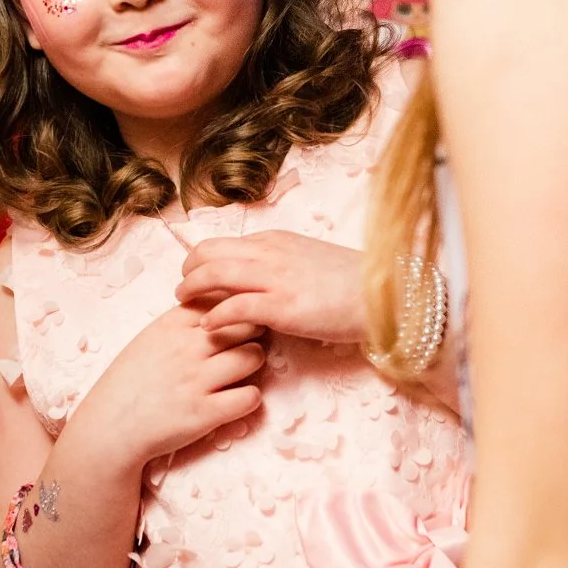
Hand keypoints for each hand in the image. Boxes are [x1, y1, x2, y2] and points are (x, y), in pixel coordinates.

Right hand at [67, 304, 266, 470]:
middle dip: (251, 333)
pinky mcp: (205, 414)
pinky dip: (250, 398)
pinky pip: (250, 397)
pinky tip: (236, 400)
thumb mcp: (148, 339)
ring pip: (254, 356)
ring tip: (240, 373)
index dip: (234, 309)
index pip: (221, 299)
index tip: (232, 321)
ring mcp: (197, 380)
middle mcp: (186, 348)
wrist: (109, 428)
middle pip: (245, 324)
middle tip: (244, 345)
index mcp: (171, 325)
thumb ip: (181, 321)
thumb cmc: (129, 383)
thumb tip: (216, 306)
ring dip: (253, 364)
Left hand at [175, 232, 367, 344]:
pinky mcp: (281, 307)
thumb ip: (281, 265)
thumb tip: (260, 278)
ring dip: (191, 289)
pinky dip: (214, 316)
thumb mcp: (309, 261)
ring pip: (213, 273)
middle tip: (182, 289)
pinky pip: (233, 307)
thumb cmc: (353, 283)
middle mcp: (269, 253)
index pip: (224, 243)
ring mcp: (274, 279)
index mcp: (275, 241)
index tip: (195, 276)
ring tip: (184, 304)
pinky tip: (208, 327)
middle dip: (187, 270)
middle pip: (208, 252)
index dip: (202, 260)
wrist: (385, 294)